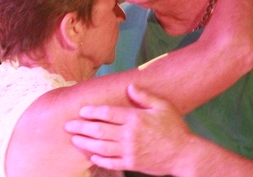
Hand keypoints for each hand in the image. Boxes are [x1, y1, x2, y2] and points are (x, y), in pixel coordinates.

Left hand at [64, 84, 191, 174]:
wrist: (184, 153)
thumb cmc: (175, 128)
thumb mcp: (163, 106)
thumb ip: (145, 96)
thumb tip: (129, 87)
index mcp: (135, 118)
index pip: (108, 113)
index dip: (92, 111)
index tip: (82, 111)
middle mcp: (129, 135)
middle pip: (99, 130)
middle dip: (81, 127)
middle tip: (68, 126)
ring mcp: (129, 151)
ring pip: (101, 147)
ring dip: (85, 143)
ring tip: (74, 140)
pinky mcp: (132, 164)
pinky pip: (111, 162)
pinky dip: (99, 159)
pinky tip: (92, 155)